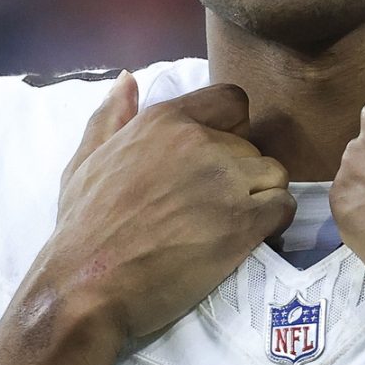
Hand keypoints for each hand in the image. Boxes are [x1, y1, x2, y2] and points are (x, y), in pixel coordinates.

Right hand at [40, 76, 294, 339]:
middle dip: (242, 174)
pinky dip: (274, 224)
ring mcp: (224, 182)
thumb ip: (111, 118)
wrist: (87, 284)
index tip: (216, 160)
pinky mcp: (242, 223)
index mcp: (165, 121)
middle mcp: (200, 143)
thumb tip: (127, 80)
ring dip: (261, 198)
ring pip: (275, 175)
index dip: (233, 129)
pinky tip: (249, 239)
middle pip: (253, 147)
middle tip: (216, 207)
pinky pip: (282, 208)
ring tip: (234, 224)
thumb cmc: (82, 228)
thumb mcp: (85, 161)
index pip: (232, 102)